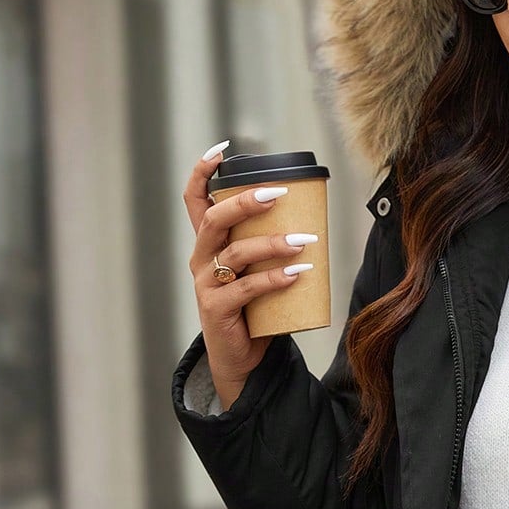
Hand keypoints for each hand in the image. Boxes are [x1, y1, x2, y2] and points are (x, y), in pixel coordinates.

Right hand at [182, 144, 314, 406]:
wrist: (242, 358)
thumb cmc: (254, 308)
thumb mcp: (257, 269)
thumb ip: (271, 246)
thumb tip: (313, 219)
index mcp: (208, 243)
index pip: (194, 200)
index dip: (201, 172)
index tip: (222, 150)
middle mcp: (201, 259)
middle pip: (215, 219)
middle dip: (246, 201)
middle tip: (279, 194)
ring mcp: (206, 284)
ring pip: (234, 253)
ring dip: (271, 244)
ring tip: (302, 241)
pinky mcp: (217, 309)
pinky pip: (246, 289)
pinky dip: (274, 279)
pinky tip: (296, 273)